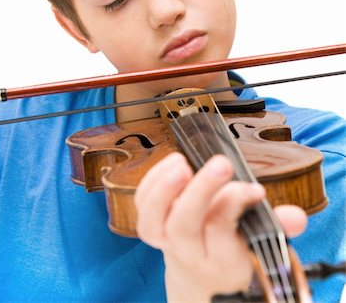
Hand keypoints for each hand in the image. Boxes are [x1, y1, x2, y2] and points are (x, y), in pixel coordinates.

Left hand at [134, 153, 306, 302]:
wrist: (201, 276)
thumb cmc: (232, 252)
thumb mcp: (259, 247)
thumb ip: (276, 229)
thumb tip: (295, 216)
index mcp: (221, 259)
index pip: (222, 230)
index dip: (235, 203)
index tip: (254, 188)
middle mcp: (188, 251)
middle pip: (184, 226)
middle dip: (200, 192)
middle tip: (221, 165)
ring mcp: (165, 239)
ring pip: (153, 222)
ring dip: (164, 189)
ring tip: (182, 164)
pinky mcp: (150, 225)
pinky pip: (142, 205)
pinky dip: (151, 181)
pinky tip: (173, 161)